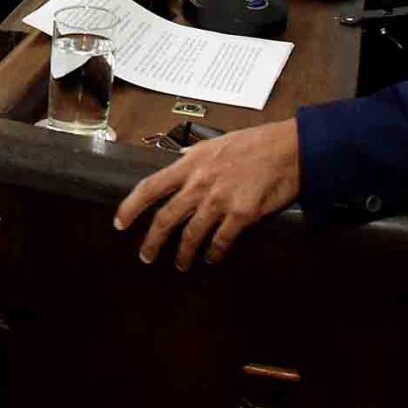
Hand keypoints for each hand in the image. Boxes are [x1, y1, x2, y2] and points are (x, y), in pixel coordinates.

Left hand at [113, 121, 301, 268]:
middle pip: (166, 218)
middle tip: (145, 256)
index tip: (119, 224)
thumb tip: (178, 159)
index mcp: (190, 164)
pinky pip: (221, 240)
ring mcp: (220, 200)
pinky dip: (214, 253)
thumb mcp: (214, 143)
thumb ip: (193, 156)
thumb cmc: (254, 143)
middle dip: (152, 242)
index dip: (130, 208)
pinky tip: (211, 258)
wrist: (287, 148)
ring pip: (191, 235)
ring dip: (183, 254)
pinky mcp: (242, 214)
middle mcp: (200, 184)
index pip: (150, 187)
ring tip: (180, 265)